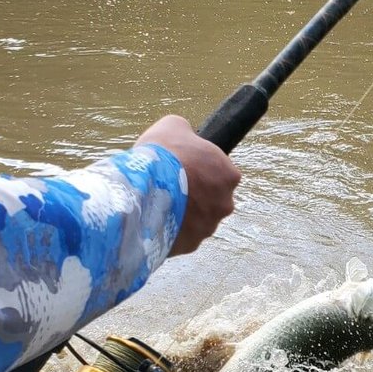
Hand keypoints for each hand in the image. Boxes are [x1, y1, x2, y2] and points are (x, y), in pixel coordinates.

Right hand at [136, 115, 240, 256]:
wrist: (143, 189)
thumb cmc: (162, 153)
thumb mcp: (174, 126)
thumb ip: (187, 133)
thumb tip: (185, 135)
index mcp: (229, 174)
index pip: (222, 172)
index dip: (201, 168)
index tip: (185, 167)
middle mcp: (226, 203)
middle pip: (212, 199)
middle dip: (195, 195)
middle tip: (171, 186)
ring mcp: (209, 227)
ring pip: (198, 220)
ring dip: (184, 214)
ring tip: (159, 205)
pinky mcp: (192, 245)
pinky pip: (183, 236)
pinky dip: (172, 230)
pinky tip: (155, 220)